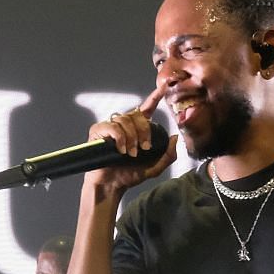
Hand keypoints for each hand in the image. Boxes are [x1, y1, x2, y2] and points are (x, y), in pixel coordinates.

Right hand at [80, 85, 178, 199]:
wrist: (111, 185)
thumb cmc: (129, 176)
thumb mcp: (154, 168)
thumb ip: (168, 155)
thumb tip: (175, 137)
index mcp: (136, 129)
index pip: (147, 108)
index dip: (155, 97)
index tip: (164, 87)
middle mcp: (123, 124)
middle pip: (137, 115)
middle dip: (144, 131)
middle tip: (144, 148)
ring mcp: (110, 126)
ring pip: (125, 120)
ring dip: (131, 138)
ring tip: (130, 153)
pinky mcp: (98, 131)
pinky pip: (112, 126)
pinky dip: (119, 137)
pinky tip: (120, 149)